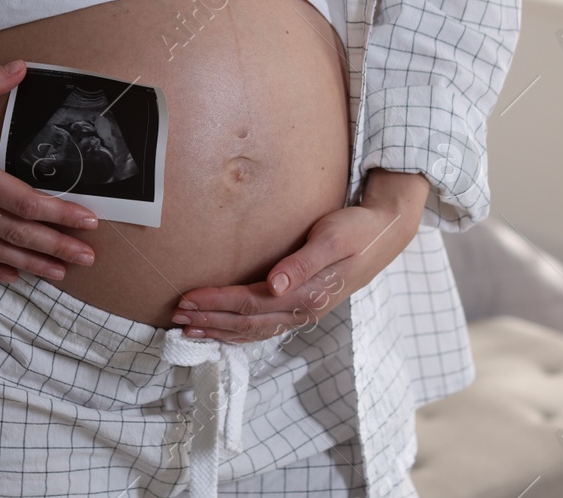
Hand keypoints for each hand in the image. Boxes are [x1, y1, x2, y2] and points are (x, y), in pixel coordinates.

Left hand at [169, 170, 428, 341]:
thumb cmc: (356, 230)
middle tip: (177, 317)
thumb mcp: (332, 239)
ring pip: (254, 330)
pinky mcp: (304, 305)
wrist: (385, 233)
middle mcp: (303, 309)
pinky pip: (266, 327)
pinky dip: (240, 332)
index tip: (187, 298)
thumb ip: (303, 263)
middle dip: (210, 320)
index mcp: (306, 294)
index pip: (251, 304)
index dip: (217, 303)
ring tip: (190, 329)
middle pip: (247, 322)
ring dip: (221, 330)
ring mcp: (304, 311)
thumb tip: (276, 284)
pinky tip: (224, 331)